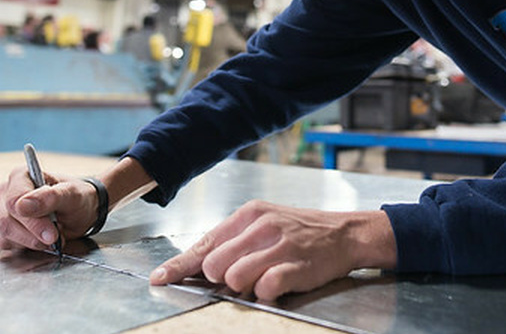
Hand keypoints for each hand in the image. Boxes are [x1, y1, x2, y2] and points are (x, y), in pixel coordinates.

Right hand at [0, 156, 156, 251]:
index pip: (12, 200)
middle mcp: (8, 193)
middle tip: (56, 240)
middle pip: (7, 220)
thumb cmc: (83, 196)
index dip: (29, 220)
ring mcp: (7, 212)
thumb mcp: (73, 195)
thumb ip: (50, 198)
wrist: (89, 206)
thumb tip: (23, 204)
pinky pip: (10, 245)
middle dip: (32, 234)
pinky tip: (45, 243)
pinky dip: (27, 248)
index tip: (50, 234)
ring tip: (54, 238)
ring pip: (6, 234)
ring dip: (30, 242)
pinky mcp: (11, 230)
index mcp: (20, 176)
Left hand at [149, 200, 396, 300]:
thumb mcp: (264, 223)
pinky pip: (263, 289)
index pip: (205, 243)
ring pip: (234, 278)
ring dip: (244, 286)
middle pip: (214, 265)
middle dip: (221, 278)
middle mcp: (261, 226)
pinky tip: (277, 282)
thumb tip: (199, 264)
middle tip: (243, 273)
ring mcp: (279, 246)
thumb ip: (233, 240)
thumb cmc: (300, 231)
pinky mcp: (295, 265)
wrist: (345, 233)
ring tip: (263, 276)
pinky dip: (265, 292)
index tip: (161, 278)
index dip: (179, 264)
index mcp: (249, 213)